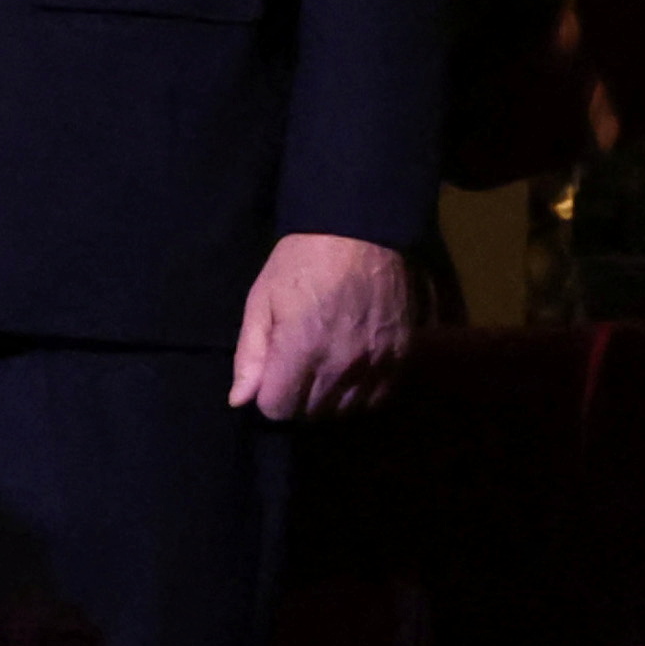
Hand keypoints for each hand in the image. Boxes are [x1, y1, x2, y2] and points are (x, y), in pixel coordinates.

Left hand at [231, 231, 411, 419]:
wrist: (362, 232)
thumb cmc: (301, 262)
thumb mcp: (261, 300)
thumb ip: (250, 354)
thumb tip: (240, 400)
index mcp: (301, 350)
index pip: (279, 408)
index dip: (268, 398)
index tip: (269, 379)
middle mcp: (342, 364)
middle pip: (312, 413)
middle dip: (296, 400)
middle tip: (293, 373)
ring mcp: (377, 362)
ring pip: (347, 410)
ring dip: (329, 401)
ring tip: (321, 374)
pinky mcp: (403, 356)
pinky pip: (380, 397)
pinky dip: (362, 394)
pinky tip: (350, 376)